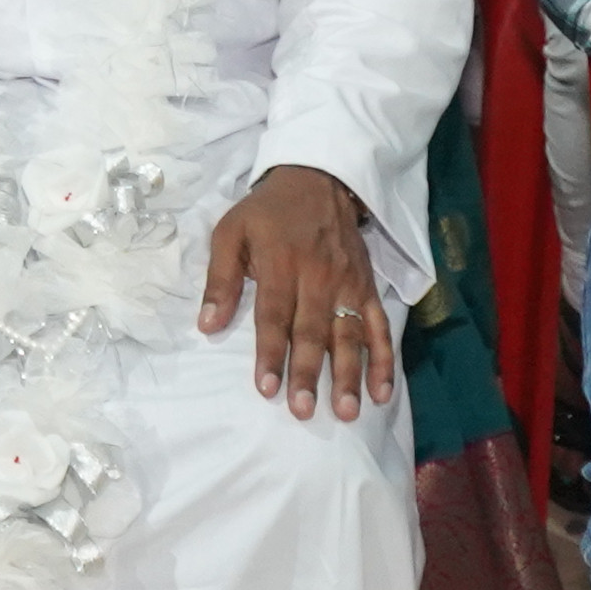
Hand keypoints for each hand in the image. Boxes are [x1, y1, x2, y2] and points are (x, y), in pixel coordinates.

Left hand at [201, 164, 392, 421]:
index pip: (275, 315)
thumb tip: (207, 325)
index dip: (270, 353)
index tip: (267, 388)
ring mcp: (348, 283)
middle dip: (309, 373)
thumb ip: (220, 279)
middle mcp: (319, 276)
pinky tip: (381, 391)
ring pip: (349, 334)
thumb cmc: (267, 212)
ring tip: (347, 411)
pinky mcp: (368, 287)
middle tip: (303, 410)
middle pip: (313, 331)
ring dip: (349, 375)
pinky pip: (379, 326)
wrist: (318, 178)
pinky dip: (383, 359)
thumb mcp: (231, 231)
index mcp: (281, 262)